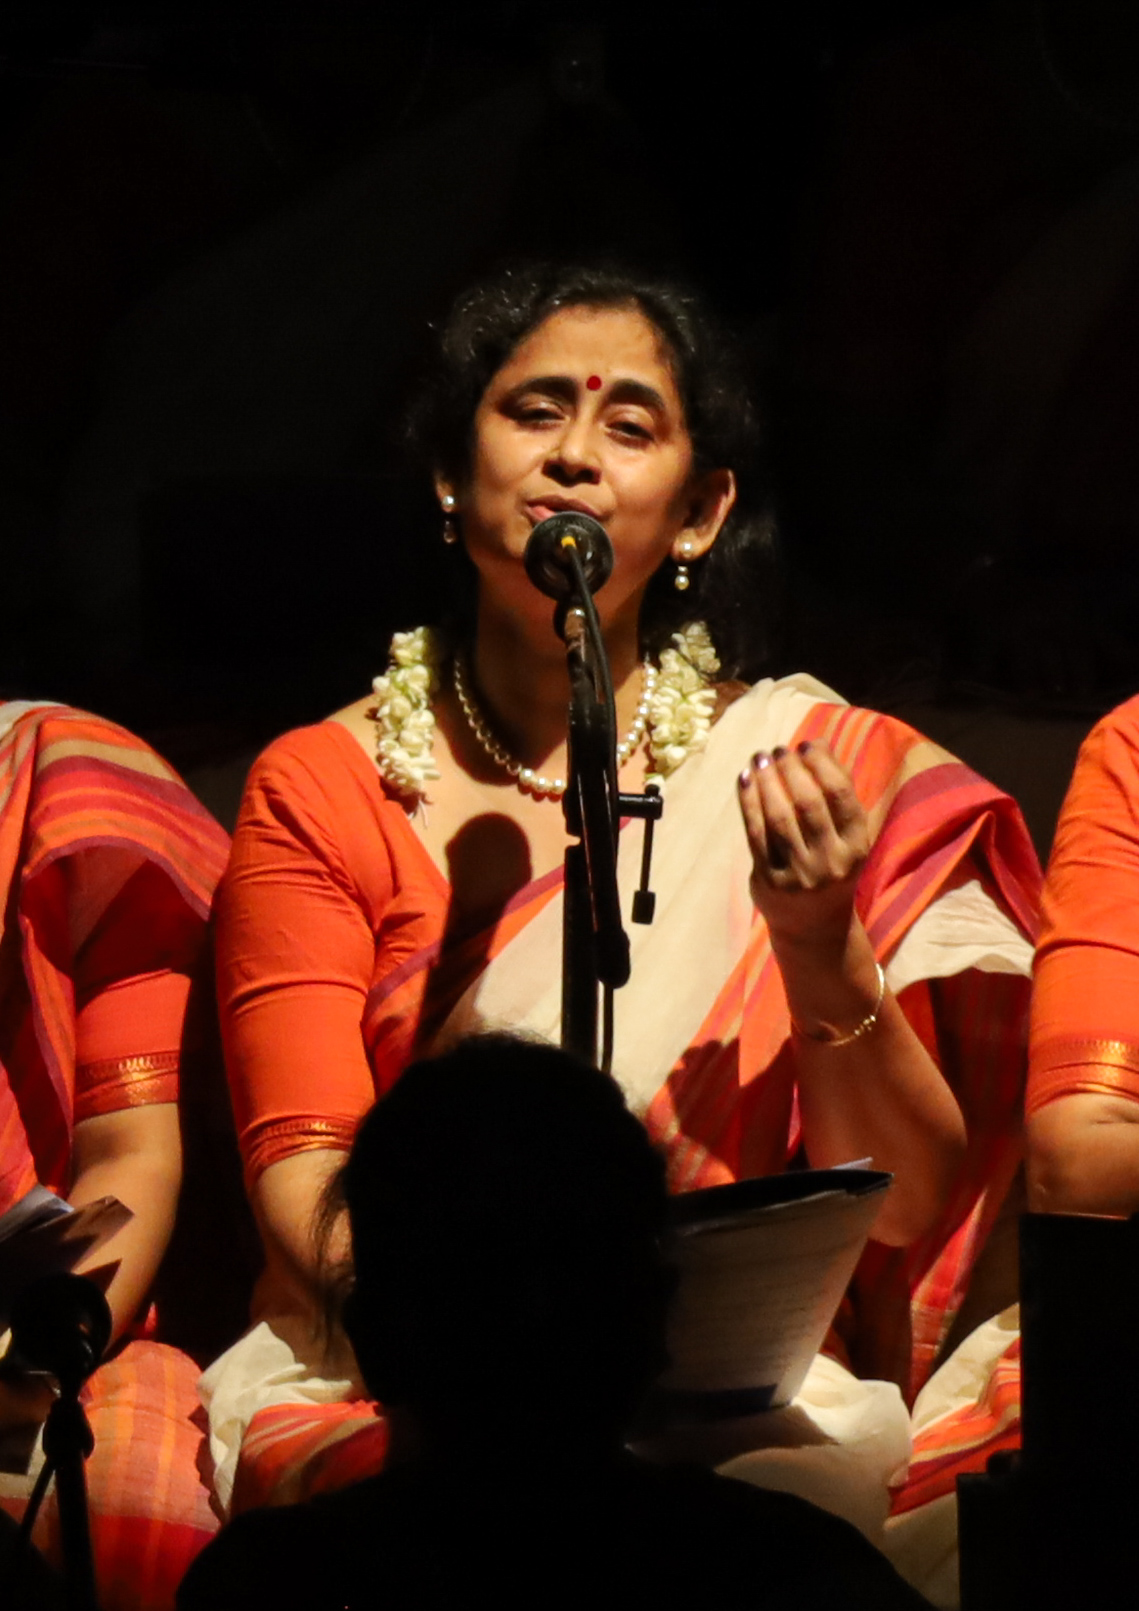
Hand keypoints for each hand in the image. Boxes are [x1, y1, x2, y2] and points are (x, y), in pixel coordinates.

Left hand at [737, 740, 869, 947]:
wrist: (814, 926)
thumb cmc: (831, 866)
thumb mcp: (844, 835)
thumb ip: (835, 791)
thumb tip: (818, 741)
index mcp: (856, 846)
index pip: (840, 795)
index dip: (821, 764)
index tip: (805, 744)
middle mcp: (830, 861)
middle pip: (808, 803)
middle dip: (790, 769)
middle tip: (777, 749)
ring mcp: (799, 873)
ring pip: (779, 816)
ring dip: (766, 781)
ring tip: (758, 759)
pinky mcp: (770, 880)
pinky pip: (756, 833)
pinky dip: (748, 802)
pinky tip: (744, 780)